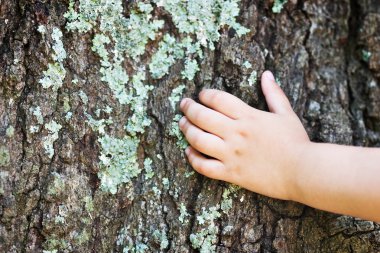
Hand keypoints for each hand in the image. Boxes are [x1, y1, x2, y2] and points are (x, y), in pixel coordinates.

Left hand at [179, 71, 310, 200]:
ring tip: (182, 124)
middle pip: (202, 117)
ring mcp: (231, 154)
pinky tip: (189, 152)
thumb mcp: (286, 114)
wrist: (303, 172)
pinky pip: (204, 166)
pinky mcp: (231, 173)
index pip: (217, 99)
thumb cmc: (296, 142)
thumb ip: (273, 93)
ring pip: (198, 140)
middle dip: (188, 108)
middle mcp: (236, 133)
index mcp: (248, 116)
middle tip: (184, 105)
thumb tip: (267, 74)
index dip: (205, 95)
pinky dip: (192, 158)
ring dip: (186, 130)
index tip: (201, 95)